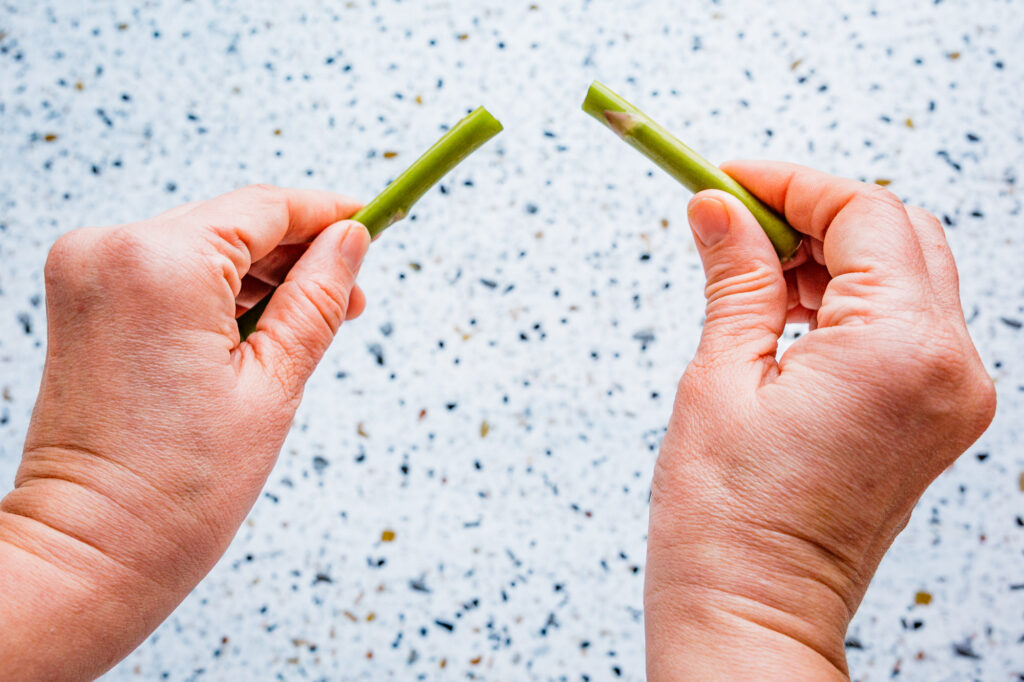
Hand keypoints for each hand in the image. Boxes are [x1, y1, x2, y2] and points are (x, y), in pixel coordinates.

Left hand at [0, 185, 369, 679]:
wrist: (91, 550)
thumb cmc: (178, 489)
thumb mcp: (275, 384)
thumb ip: (317, 298)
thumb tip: (351, 241)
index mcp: (161, 263)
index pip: (265, 208)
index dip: (327, 213)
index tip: (370, 221)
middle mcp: (111, 249)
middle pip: (232, 222)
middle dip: (297, 252)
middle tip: (351, 295)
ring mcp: (86, 272)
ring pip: (201, 244)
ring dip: (259, 273)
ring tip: (309, 321)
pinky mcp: (81, 298)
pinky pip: (167, 269)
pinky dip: (215, 289)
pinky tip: (257, 325)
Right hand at [645, 162, 995, 678]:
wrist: (753, 611)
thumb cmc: (728, 519)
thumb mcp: (720, 376)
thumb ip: (736, 276)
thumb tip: (719, 210)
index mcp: (899, 348)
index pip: (865, 214)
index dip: (792, 183)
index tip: (730, 178)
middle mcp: (950, 367)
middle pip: (900, 235)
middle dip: (817, 214)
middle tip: (738, 222)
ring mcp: (954, 397)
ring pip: (909, 276)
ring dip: (834, 257)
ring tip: (754, 275)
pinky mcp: (937, 418)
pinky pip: (909, 326)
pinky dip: (853, 302)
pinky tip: (790, 315)